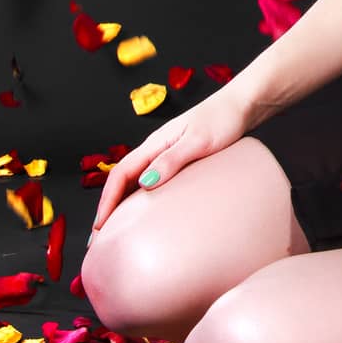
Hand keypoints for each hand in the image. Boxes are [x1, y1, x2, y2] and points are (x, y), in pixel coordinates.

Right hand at [89, 89, 252, 233]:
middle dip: (108, 206)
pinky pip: (153, 180)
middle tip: (102, 238)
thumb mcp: (198, 141)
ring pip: (135, 180)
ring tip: (120, 230)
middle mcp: (156, 148)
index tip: (99, 226)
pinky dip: (143, 197)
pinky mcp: (180, 159)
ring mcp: (167, 153)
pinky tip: (150, 212)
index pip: (120, 173)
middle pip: (122, 179)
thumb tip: (144, 184)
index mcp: (155, 143)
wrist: (242, 105)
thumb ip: (172, 160)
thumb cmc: (223, 119)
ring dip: (124, 203)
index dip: (107, 200)